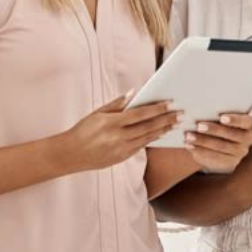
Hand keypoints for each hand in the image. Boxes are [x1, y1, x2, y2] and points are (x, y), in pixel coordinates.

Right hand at [59, 92, 181, 172]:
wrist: (70, 155)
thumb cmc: (83, 130)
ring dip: (163, 130)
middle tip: (181, 114)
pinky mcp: (121, 158)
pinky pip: (141, 147)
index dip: (157, 109)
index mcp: (112, 124)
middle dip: (166, 120)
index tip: (171, 103)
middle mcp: (118, 138)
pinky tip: (161, 133)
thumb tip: (134, 92)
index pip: (140, 114)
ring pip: (147, 138)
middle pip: (148, 127)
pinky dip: (152, 139)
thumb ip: (117, 103)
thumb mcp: (97, 113)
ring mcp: (120, 150)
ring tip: (176, 124)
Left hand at [184, 113, 251, 173]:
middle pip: (231, 134)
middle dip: (214, 130)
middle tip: (198, 126)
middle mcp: (247, 138)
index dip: (234, 119)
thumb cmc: (219, 121)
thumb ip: (213, 112)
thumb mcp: (220, 115)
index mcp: (248, 123)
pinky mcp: (230, 162)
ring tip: (189, 136)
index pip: (244, 121)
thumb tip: (197, 110)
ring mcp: (240, 152)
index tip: (221, 117)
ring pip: (221, 147)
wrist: (221, 141)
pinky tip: (189, 145)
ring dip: (203, 141)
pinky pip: (214, 157)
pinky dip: (200, 150)